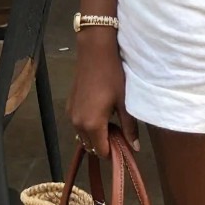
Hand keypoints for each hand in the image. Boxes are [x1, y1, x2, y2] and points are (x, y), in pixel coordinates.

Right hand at [67, 28, 139, 156]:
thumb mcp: (124, 103)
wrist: (95, 52)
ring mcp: (71, 114)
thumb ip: (129, 128)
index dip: (114, 151)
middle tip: (120, 131)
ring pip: (83, 136)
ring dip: (96, 135)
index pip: (102, 151)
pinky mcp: (69, 106)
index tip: (125, 143)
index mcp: (92, 124)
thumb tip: (136, 148)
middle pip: (91, 146)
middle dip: (105, 144)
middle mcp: (77, 123)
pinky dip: (89, 126)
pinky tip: (101, 112)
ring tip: (111, 120)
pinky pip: (78, 125)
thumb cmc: (113, 76)